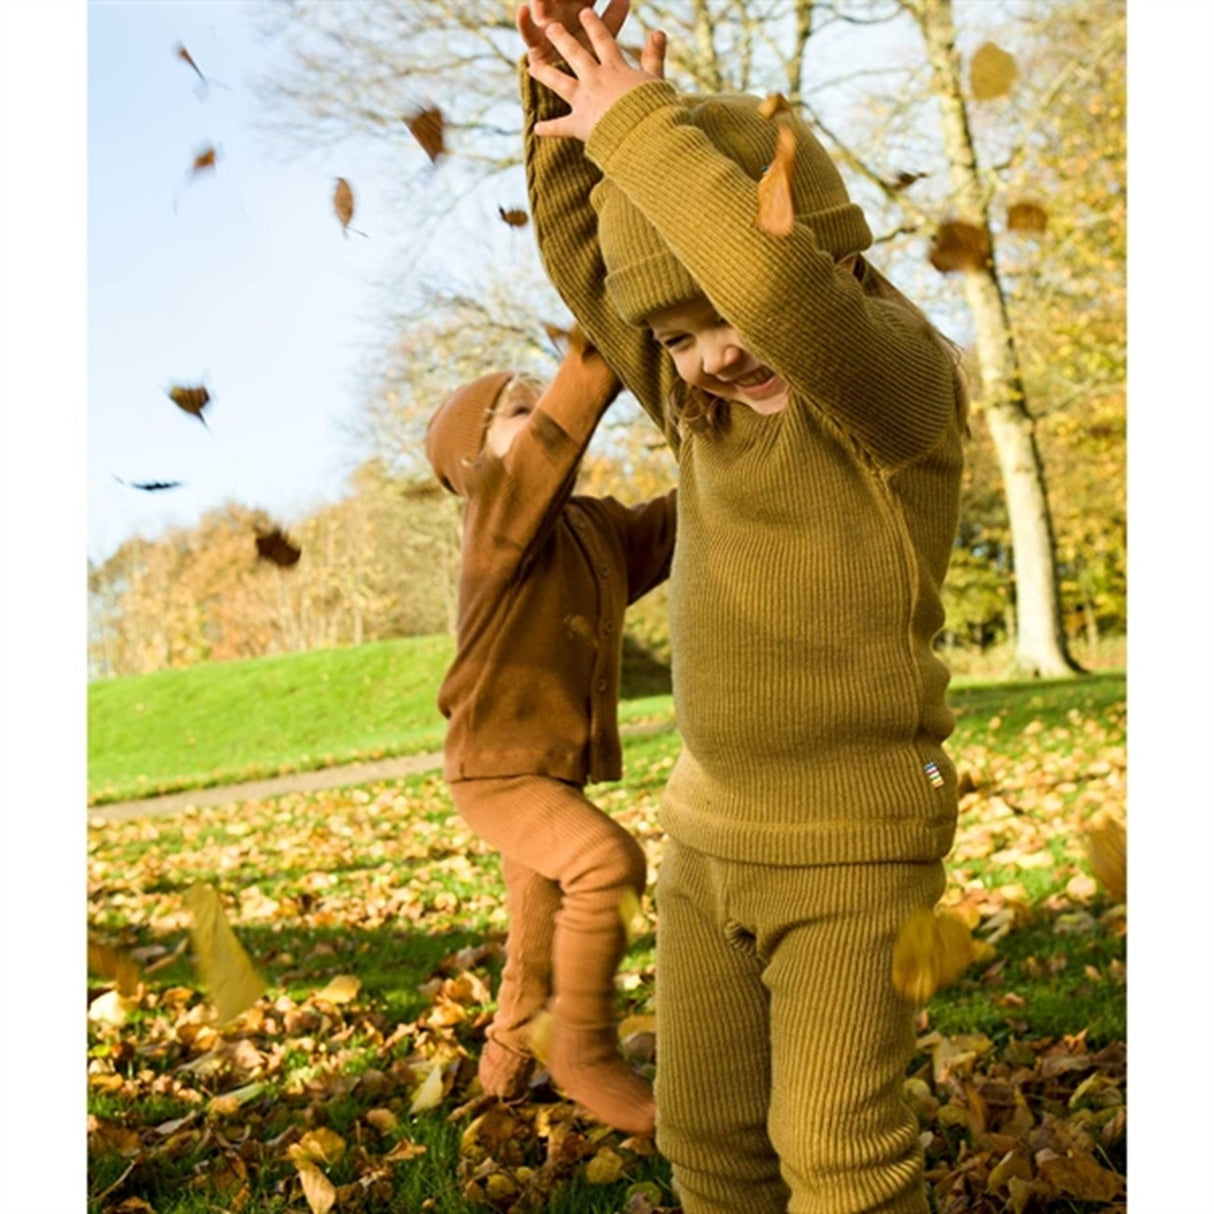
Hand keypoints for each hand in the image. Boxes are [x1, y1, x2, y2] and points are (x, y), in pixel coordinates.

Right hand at [517, 1, 628, 69]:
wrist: (576, 90)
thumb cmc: (592, 60)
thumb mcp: (604, 36)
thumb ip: (613, 17)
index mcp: (580, 8)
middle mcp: (562, 13)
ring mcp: (547, 26)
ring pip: (542, 6)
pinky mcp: (536, 44)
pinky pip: (527, 32)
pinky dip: (524, 21)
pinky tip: (523, 10)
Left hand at [529, 7, 666, 141]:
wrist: (644, 132)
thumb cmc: (654, 107)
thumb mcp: (655, 79)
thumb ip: (654, 56)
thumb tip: (658, 32)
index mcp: (615, 68)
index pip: (603, 41)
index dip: (594, 26)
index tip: (584, 13)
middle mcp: (596, 79)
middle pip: (576, 55)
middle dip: (562, 39)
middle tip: (551, 28)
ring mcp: (585, 100)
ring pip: (561, 83)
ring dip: (545, 74)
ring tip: (531, 67)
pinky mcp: (579, 124)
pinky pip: (561, 127)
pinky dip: (550, 129)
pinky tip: (537, 129)